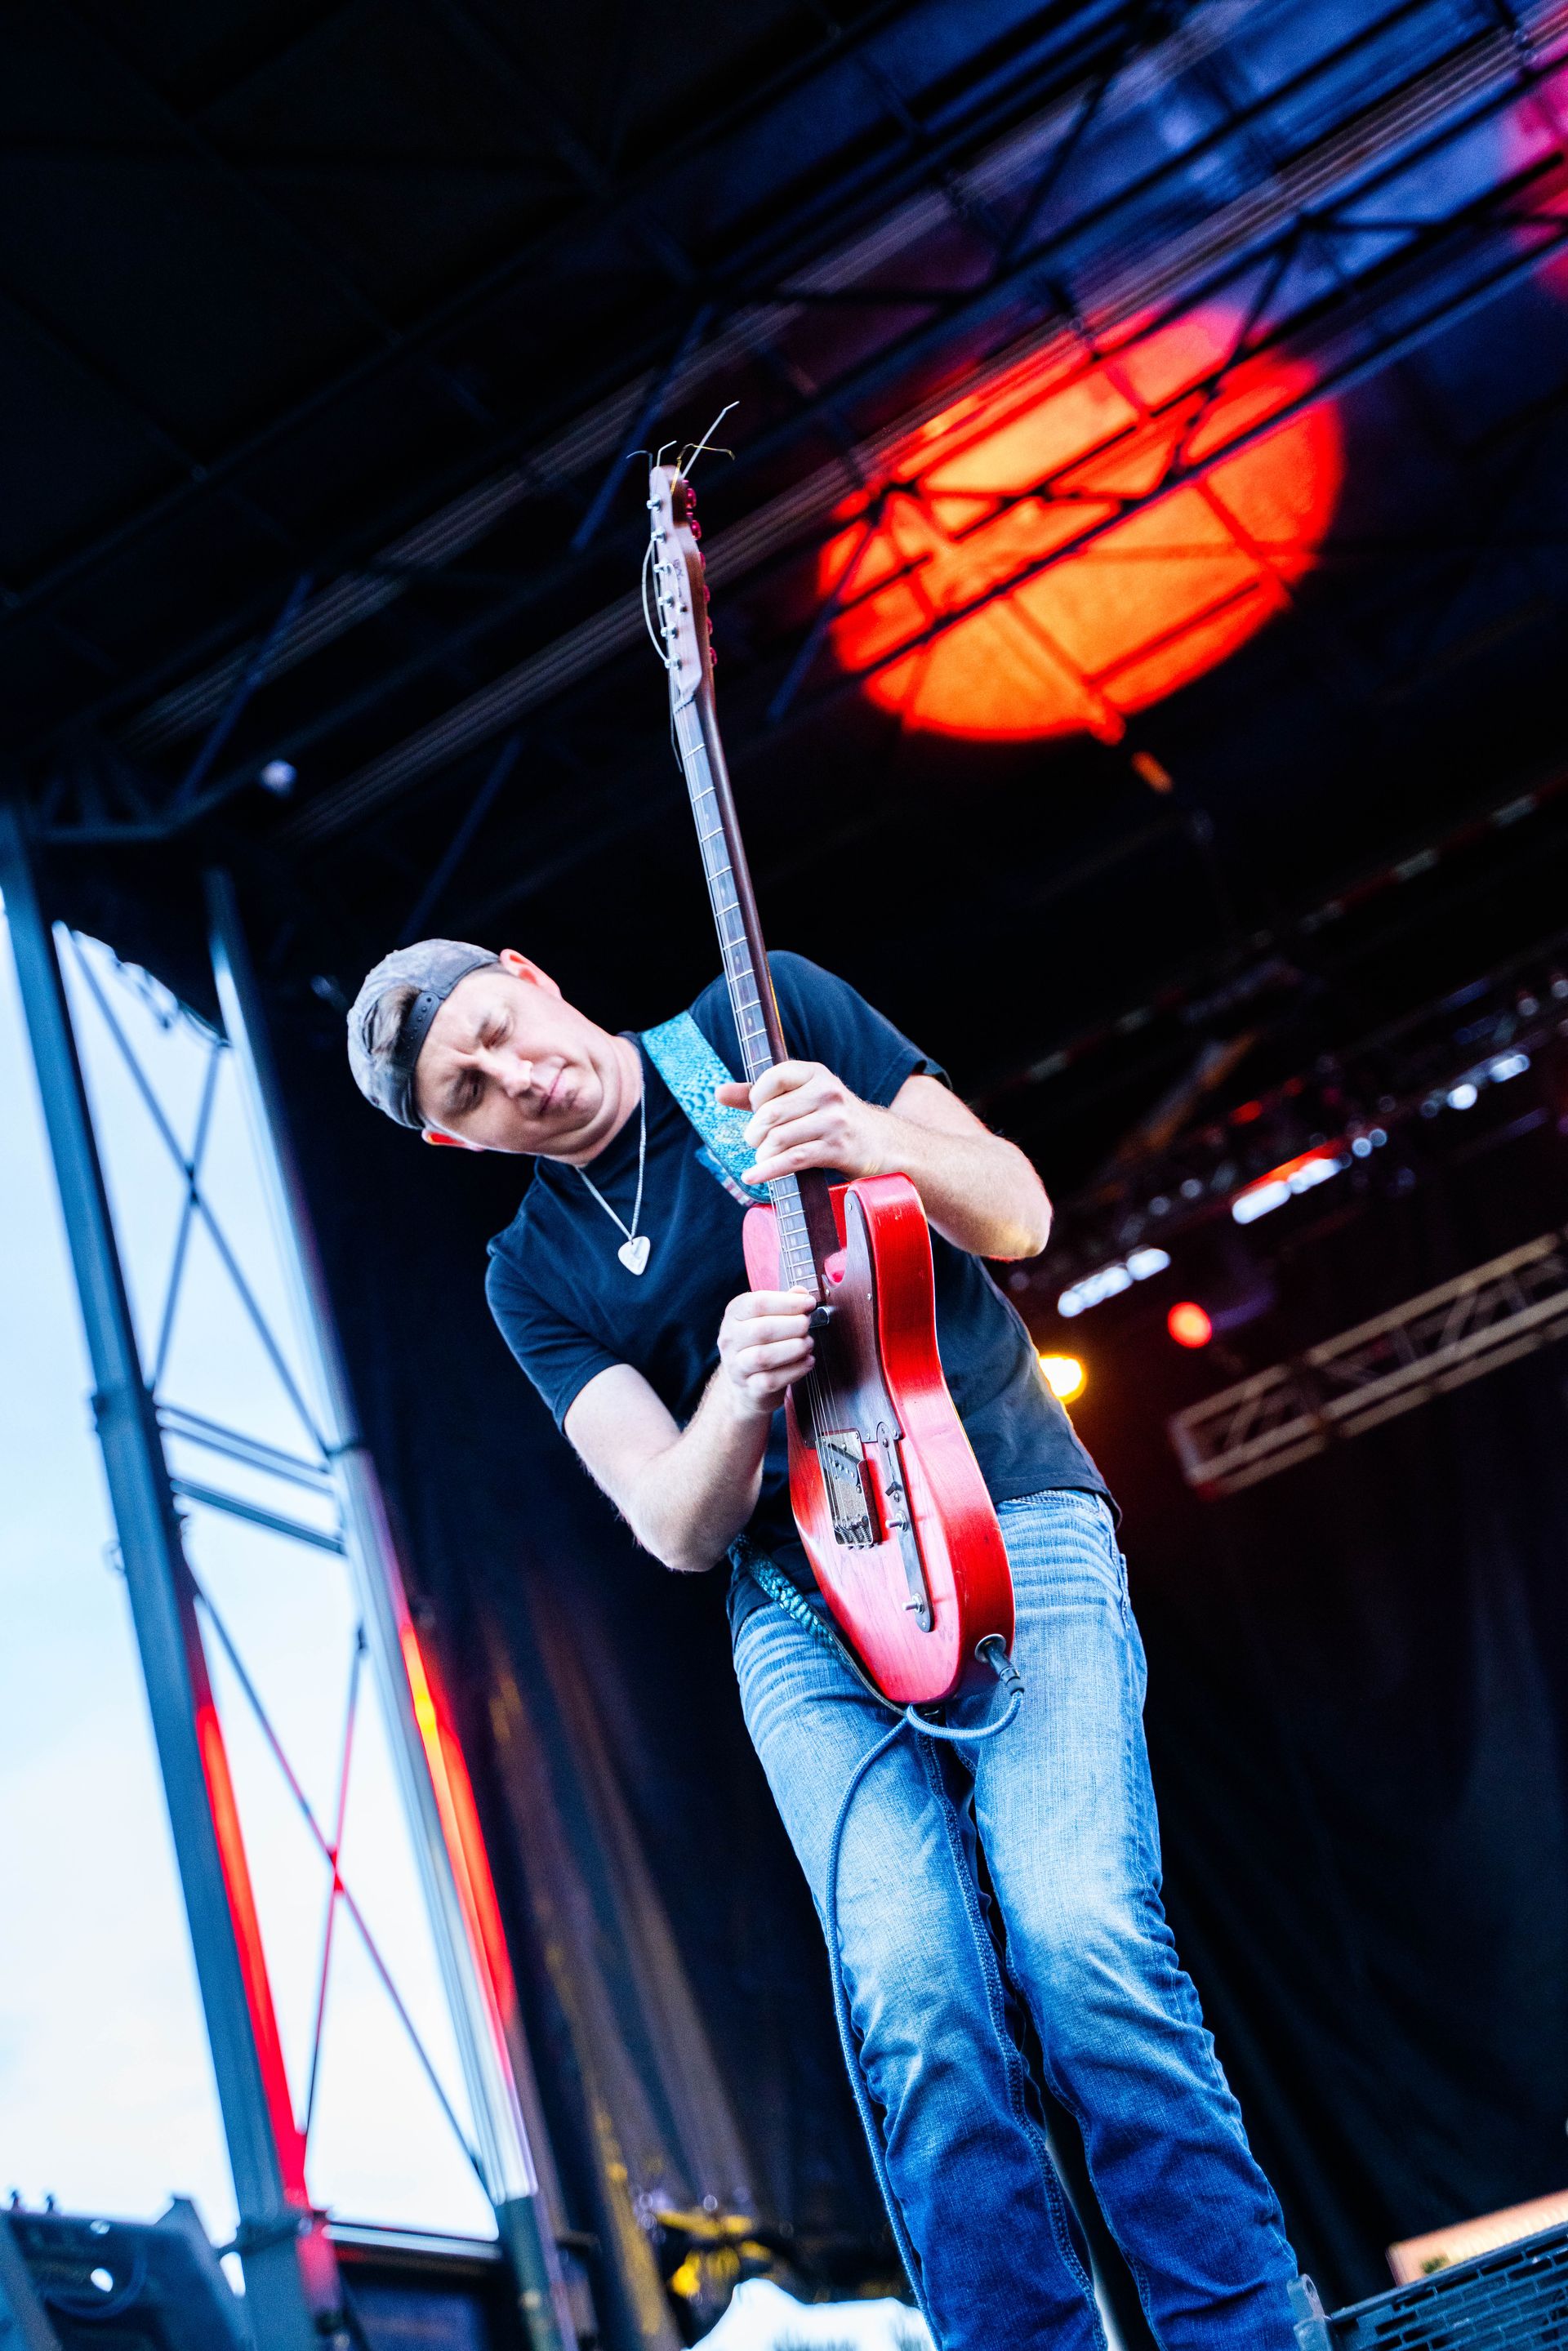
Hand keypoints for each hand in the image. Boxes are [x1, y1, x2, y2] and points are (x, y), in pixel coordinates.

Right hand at [716, 1288, 814, 1416]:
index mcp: (734, 1315)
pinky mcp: (749, 1388)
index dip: (788, 1302)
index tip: (809, 1303)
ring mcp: (737, 1366)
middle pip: (762, 1330)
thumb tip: (802, 1293)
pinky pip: (772, 1380)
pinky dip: (795, 1370)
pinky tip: (807, 1361)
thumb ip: (785, 1303)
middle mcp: (730, 1340)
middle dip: (793, 1325)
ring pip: (764, 1356)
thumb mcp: (768, 1318)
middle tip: (808, 1325)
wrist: (746, 1384)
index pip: (757, 1303)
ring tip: (808, 1344)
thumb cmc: (760, 1344)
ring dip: (794, 1348)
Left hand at [717, 1061, 889, 1185]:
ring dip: (762, 1154)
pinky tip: (753, 1177)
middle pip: (772, 1113)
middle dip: (754, 1132)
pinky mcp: (837, 1149)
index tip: (757, 1113)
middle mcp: (827, 1093)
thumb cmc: (830, 1119)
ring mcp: (835, 1121)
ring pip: (780, 1138)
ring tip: (761, 1159)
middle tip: (753, 1142)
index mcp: (815, 1073)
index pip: (773, 1077)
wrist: (880, 1142)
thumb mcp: (800, 1098)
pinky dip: (767, 1171)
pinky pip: (792, 1160)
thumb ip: (758, 1094)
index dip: (756, 1098)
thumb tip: (718, 1093)